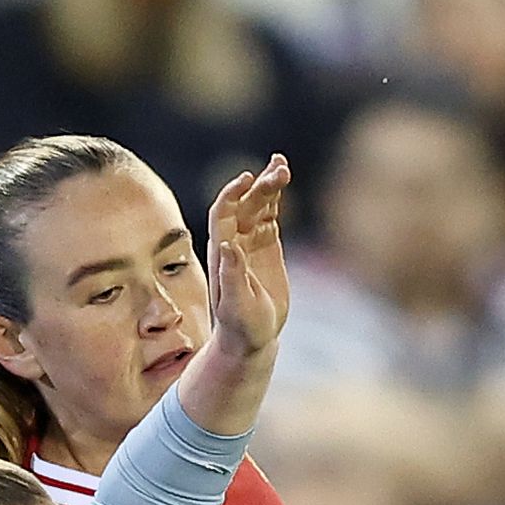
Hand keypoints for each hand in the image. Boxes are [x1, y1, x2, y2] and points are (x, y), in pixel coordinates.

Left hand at [203, 154, 291, 359]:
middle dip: (260, 187)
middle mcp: (233, 241)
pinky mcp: (266, 244)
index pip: (222, 214)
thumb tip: (228, 245)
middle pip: (243, 204)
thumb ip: (231, 275)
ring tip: (283, 167)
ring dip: (269, 185)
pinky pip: (269, 213)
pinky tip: (283, 176)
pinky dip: (276, 196)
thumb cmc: (241, 326)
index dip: (232, 194)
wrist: (251, 338)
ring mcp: (249, 240)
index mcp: (221, 253)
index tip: (247, 179)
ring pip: (257, 204)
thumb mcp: (235, 304)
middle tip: (279, 172)